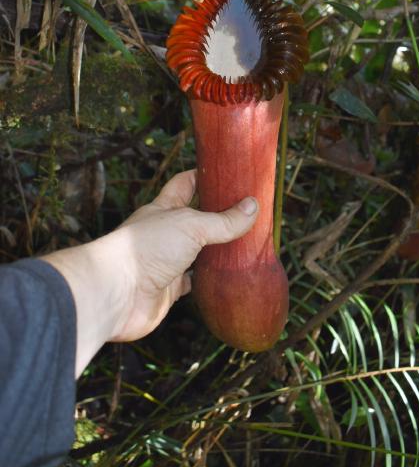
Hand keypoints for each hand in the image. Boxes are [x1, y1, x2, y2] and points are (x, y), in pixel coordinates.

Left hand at [42, 170, 257, 375]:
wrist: (116, 293)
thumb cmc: (145, 248)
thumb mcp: (190, 225)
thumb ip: (222, 220)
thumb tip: (253, 207)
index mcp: (164, 208)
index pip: (185, 184)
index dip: (204, 177)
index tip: (227, 173)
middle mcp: (164, 233)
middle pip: (194, 219)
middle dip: (216, 215)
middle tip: (246, 212)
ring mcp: (166, 261)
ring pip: (196, 252)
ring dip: (215, 249)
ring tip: (244, 243)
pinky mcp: (169, 289)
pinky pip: (193, 282)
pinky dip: (207, 280)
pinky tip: (225, 276)